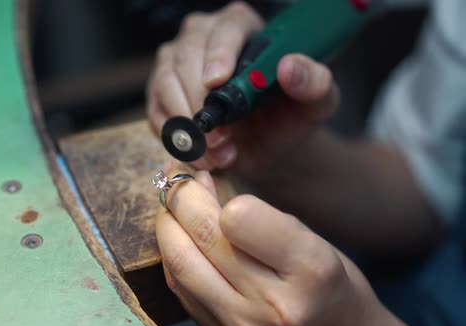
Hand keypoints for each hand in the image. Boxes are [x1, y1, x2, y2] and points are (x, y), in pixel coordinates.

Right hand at [146, 2, 338, 177]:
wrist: (267, 147)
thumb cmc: (290, 118)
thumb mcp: (315, 103)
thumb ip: (314, 83)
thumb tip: (290, 66)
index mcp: (244, 26)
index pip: (227, 29)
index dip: (218, 54)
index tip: (216, 84)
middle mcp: (204, 36)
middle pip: (187, 54)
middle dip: (200, 102)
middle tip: (220, 140)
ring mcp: (177, 62)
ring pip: (165, 82)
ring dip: (187, 124)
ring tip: (216, 154)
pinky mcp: (161, 92)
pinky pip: (155, 109)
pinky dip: (173, 136)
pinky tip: (198, 155)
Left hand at [155, 167, 408, 325]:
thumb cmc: (329, 286)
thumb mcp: (311, 241)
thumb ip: (258, 217)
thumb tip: (199, 185)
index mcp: (309, 270)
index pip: (237, 218)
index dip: (212, 194)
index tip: (203, 176)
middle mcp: (273, 304)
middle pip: (202, 237)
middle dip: (178, 197)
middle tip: (175, 176)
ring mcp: (241, 325)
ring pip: (179, 263)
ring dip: (167, 225)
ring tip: (172, 203)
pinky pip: (180, 287)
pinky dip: (173, 254)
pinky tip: (180, 237)